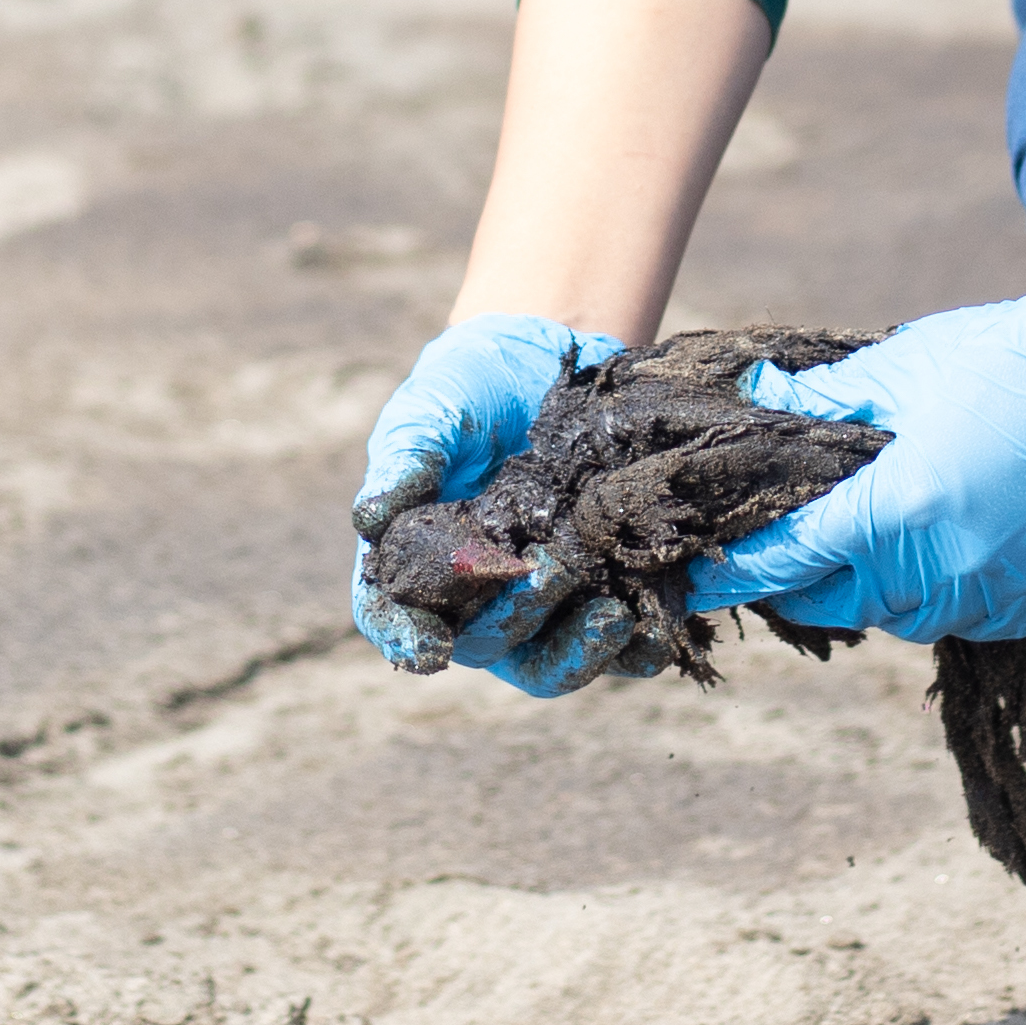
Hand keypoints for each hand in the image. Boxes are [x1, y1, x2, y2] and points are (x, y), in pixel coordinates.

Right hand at [348, 312, 629, 690]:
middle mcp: (473, 599)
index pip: (393, 617)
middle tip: (547, 570)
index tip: (431, 648)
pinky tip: (656, 625)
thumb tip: (369, 516)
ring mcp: (539, 606)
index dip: (406, 638)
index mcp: (413, 562)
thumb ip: (406, 459)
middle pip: (485, 645)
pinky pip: (618, 645)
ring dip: (579, 651)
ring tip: (610, 615)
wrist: (548, 361)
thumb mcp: (430, 410)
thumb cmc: (469, 388)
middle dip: (515, 618)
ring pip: (551, 663)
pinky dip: (638, 645)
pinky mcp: (599, 596)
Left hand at [680, 268, 1025, 642]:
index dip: (737, 573)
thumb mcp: (908, 366)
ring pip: (906, 619)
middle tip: (790, 551)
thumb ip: (825, 396)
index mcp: (899, 506)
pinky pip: (968, 620)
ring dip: (876, 591)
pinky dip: (942, 597)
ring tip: (870, 546)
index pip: (791, 557)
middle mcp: (944, 565)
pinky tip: (942, 554)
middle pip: (843, 602)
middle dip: (806, 582)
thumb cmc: (1015, 359)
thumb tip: (757, 395)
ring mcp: (999, 591)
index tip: (698, 584)